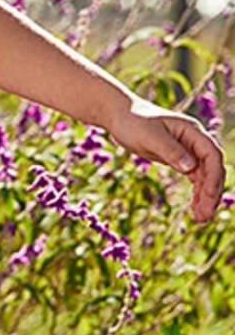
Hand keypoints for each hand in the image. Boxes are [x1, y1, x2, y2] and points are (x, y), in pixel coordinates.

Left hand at [108, 97, 226, 222]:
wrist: (119, 116)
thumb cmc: (133, 122)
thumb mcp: (149, 136)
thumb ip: (170, 151)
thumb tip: (190, 168)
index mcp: (192, 131)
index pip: (212, 156)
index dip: (214, 176)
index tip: (208, 196)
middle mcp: (194, 141)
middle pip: (212, 169)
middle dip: (211, 192)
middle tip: (204, 216)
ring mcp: (188, 151)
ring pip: (205, 177)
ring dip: (205, 197)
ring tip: (201, 218)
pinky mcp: (179, 159)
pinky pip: (194, 178)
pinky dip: (196, 193)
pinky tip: (195, 208)